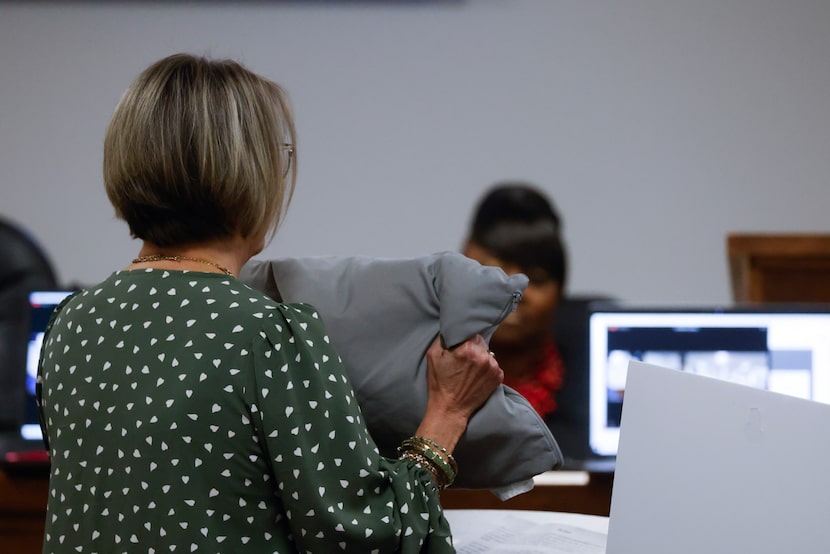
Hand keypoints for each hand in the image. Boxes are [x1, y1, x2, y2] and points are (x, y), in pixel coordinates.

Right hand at [415, 334, 503, 452]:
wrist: (450, 409)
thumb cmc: (439, 383)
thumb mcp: (433, 355)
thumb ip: (444, 337)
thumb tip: (453, 326)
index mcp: (468, 349)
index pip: (471, 332)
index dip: (464, 339)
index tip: (459, 346)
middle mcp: (483, 357)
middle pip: (481, 342)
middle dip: (472, 347)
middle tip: (462, 360)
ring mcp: (493, 368)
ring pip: (487, 353)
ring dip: (480, 358)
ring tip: (469, 370)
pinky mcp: (498, 377)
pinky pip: (493, 365)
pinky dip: (486, 368)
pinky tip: (476, 376)